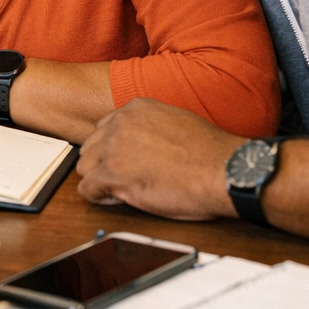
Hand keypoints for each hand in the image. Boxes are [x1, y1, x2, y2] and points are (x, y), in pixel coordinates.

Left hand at [75, 98, 245, 219]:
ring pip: (84, 166)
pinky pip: (87, 189)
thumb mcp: (177, 121)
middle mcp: (120, 123)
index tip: (127, 161)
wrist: (224, 170)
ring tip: (122, 190)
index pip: (106, 128)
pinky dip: (99, 198)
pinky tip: (118, 200)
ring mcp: (113, 147)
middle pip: (91, 146)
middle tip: (125, 178)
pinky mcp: (112, 174)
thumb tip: (144, 142)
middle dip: (103, 164)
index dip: (114, 149)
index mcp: (136, 108)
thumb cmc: (210, 153)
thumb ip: (151, 126)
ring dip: (99, 180)